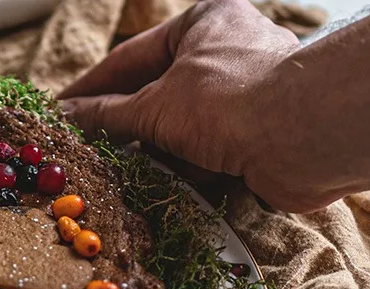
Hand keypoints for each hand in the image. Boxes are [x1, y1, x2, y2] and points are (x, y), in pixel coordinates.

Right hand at [58, 0, 316, 209]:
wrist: (308, 137)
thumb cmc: (229, 102)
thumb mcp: (153, 107)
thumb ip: (107, 114)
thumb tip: (68, 117)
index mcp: (204, 22)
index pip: (131, 56)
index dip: (91, 87)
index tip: (61, 110)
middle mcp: (230, 49)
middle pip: (159, 91)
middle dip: (126, 124)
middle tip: (86, 146)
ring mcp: (250, 91)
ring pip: (186, 124)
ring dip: (157, 150)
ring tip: (121, 171)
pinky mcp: (266, 131)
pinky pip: (213, 149)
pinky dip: (189, 167)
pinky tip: (166, 184)